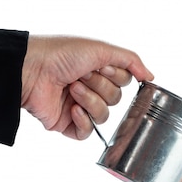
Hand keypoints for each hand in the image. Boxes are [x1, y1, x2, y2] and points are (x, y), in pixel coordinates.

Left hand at [21, 35, 153, 139]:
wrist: (31, 70)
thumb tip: (150, 76)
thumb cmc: (60, 54)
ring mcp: (80, 108)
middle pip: (116, 99)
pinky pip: (88, 133)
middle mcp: (91, 89)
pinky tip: (73, 109)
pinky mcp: (68, 125)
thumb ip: (130, 60)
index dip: (115, 76)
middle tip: (81, 76)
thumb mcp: (101, 49)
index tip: (97, 65)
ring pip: (104, 116)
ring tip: (72, 89)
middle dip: (100, 86)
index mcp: (99, 71)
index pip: (125, 82)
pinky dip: (83, 121)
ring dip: (90, 100)